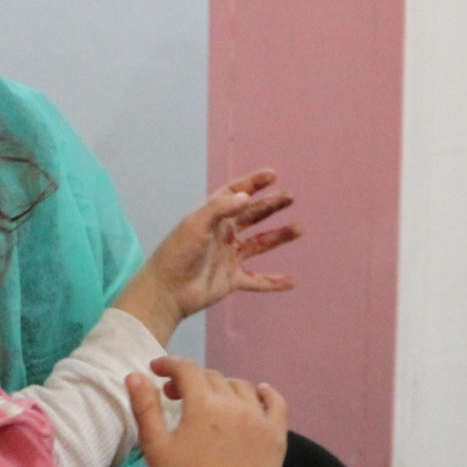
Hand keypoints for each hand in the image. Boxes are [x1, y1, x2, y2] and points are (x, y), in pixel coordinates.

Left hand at [112, 169, 300, 343]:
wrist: (166, 291)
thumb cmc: (176, 253)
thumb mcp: (195, 225)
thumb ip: (220, 208)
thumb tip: (245, 196)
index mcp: (211, 217)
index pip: (234, 194)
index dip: (252, 183)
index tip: (272, 175)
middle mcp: (222, 234)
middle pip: (252, 215)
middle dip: (271, 205)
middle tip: (290, 196)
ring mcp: (228, 257)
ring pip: (260, 244)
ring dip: (279, 236)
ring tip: (299, 229)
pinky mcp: (231, 279)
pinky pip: (257, 279)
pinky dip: (273, 281)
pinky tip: (291, 281)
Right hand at [127, 355, 286, 466]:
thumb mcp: (156, 447)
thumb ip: (145, 407)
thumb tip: (136, 375)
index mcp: (204, 404)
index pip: (186, 369)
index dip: (168, 365)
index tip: (156, 371)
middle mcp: (235, 404)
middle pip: (212, 378)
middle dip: (190, 381)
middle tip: (174, 397)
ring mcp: (260, 419)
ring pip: (241, 387)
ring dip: (222, 387)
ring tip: (209, 403)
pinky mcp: (277, 437)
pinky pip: (276, 403)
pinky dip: (265, 393)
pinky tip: (257, 394)